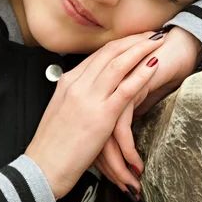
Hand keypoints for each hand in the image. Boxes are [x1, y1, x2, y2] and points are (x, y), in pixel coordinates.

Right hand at [24, 32, 163, 199]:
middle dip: (133, 40)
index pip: (98, 54)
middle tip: (151, 33)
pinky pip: (126, 88)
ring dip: (141, 49)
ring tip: (158, 41)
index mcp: (68, 82)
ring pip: (119, 64)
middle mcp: (78, 84)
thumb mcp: (61, 111)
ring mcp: (89, 98)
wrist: (43, 167)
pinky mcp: (102, 116)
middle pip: (110, 52)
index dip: (119, 43)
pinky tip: (155, 65)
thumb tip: (90, 91)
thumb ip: (76, 96)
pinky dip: (142, 74)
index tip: (135, 38)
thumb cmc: (53, 145)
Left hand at [94, 27, 201, 195]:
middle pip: (94, 136)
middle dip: (106, 167)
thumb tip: (121, 133)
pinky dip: (129, 149)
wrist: (176, 46)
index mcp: (98, 89)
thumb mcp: (137, 92)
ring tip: (129, 182)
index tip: (107, 175)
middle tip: (119, 185)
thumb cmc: (158, 66)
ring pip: (106, 136)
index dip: (98, 156)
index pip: (89, 129)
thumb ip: (125, 108)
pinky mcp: (127, 93)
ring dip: (118, 164)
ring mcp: (111, 92)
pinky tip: (136, 162)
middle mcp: (100, 91)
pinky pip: (122, 127)